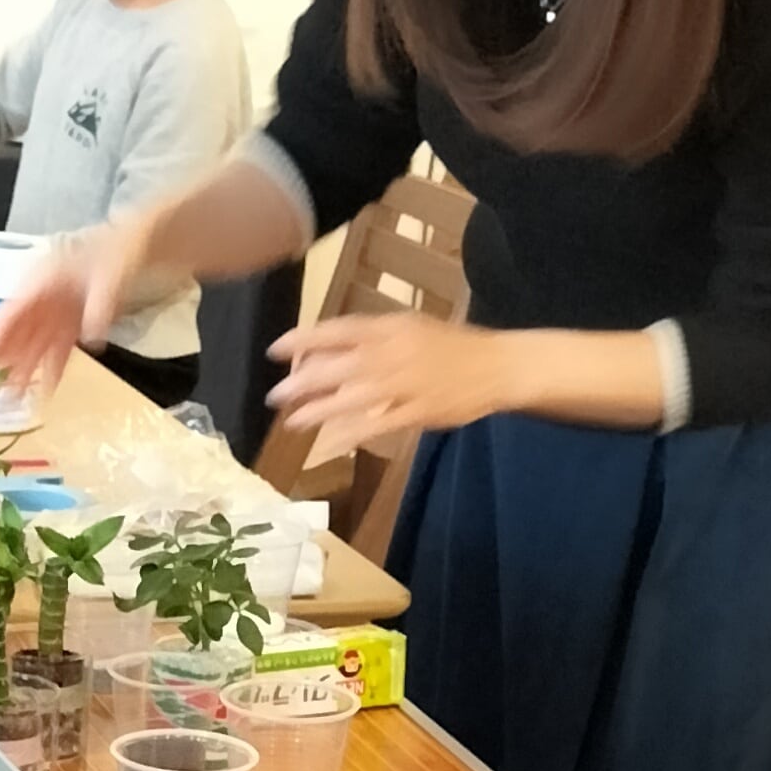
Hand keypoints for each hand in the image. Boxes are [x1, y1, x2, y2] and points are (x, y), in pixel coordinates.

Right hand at [0, 225, 144, 400]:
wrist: (143, 244)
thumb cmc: (122, 249)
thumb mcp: (112, 273)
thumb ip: (100, 304)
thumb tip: (90, 338)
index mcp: (45, 277)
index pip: (15, 308)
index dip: (0, 334)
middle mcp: (47, 296)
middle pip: (22, 331)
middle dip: (10, 361)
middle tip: (0, 390)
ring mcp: (61, 310)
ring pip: (38, 343)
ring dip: (29, 369)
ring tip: (18, 397)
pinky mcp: (76, 321)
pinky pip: (61, 346)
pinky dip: (55, 366)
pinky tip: (48, 387)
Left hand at [268, 315, 516, 463]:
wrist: (496, 365)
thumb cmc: (449, 346)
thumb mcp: (409, 328)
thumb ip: (371, 337)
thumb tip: (327, 347)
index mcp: (390, 328)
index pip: (338, 330)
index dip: (304, 339)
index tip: (275, 350)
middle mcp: (393, 354)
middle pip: (338, 366)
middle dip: (302, 382)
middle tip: (274, 396)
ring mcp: (405, 384)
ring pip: (352, 398)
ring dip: (319, 410)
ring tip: (291, 421)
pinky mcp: (417, 412)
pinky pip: (378, 424)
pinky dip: (352, 433)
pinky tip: (330, 442)